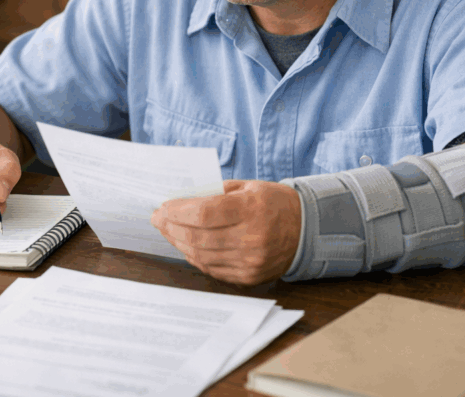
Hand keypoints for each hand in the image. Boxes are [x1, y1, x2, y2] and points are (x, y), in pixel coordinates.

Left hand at [150, 180, 301, 285]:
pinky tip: (187, 246)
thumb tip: (181, 199)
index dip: (178, 211)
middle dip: (172, 227)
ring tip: (169, 231)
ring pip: (202, 255)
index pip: (204, 213)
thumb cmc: (274, 203)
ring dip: (179, 243)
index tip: (162, 207)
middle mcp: (252, 238)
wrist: (306, 230)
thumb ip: (215, 192)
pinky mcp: (249, 277)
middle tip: (158, 219)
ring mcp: (250, 261)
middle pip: (198, 237)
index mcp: (252, 209)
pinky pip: (212, 269)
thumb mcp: (248, 187)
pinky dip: (195, 257)